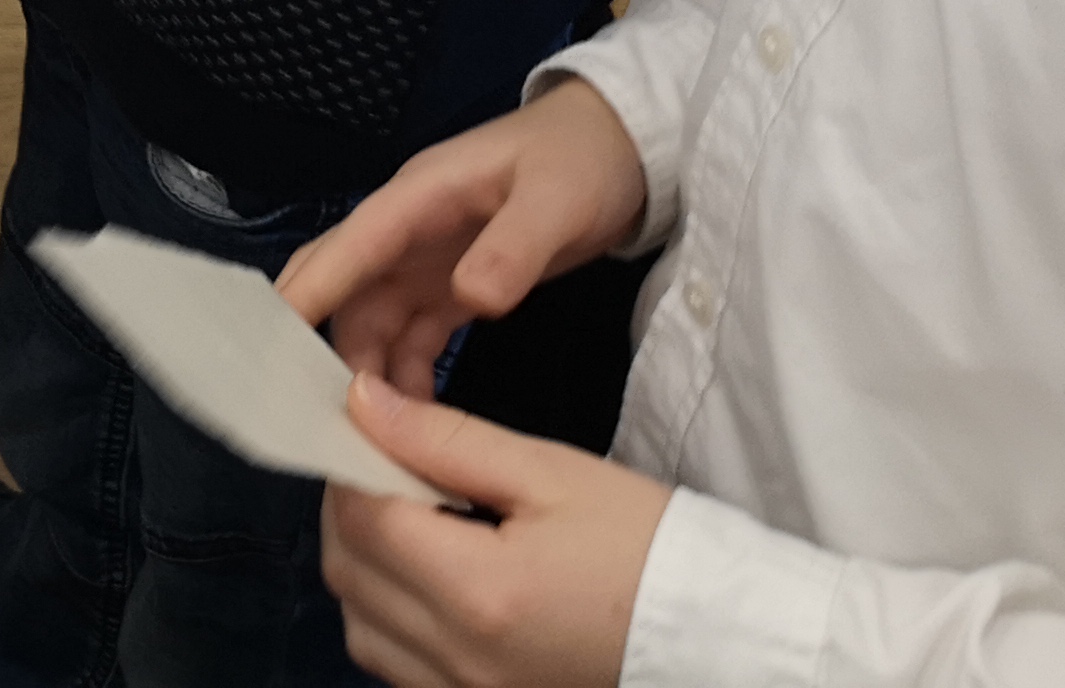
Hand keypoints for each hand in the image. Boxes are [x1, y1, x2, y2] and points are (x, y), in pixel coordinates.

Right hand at [278, 85, 647, 399]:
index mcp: (419, 197)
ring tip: (371, 437)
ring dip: (368, 374)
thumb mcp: (556, 201)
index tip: (269, 347)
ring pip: (373, 322)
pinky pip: (412, 338)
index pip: (350, 245)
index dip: (309, 292)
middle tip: (314, 416)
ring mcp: (426, 260)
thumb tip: (470, 299)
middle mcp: (408, 230)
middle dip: (322, 346)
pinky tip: (413, 424)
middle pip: (345, 289)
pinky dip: (406, 377)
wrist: (618, 149)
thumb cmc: (580, 161)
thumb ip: (514, 247)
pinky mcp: (450, 287)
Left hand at [321, 377, 666, 687]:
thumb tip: (363, 402)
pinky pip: (394, 665)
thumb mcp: (550, 473)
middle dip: (350, 507)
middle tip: (387, 462)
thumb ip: (445, 438)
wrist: (715, 634)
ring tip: (410, 517)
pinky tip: (428, 576)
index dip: (349, 460)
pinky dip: (387, 616)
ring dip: (363, 564)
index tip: (365, 424)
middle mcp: (460, 657)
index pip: (363, 516)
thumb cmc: (645, 547)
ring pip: (359, 626)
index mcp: (479, 590)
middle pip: (348, 572)